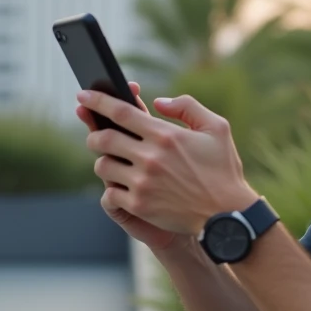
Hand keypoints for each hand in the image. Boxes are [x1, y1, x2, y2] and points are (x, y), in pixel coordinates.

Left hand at [78, 89, 259, 237]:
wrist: (226, 215)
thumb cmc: (223, 170)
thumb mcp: (217, 128)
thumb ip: (187, 107)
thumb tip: (158, 102)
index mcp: (166, 135)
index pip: (121, 112)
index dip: (98, 101)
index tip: (83, 95)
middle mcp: (150, 157)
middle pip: (103, 139)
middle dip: (94, 134)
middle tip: (96, 135)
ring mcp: (143, 183)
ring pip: (103, 166)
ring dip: (104, 161)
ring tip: (112, 162)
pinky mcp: (140, 205)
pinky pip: (110, 193)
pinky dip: (112, 188)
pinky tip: (121, 186)